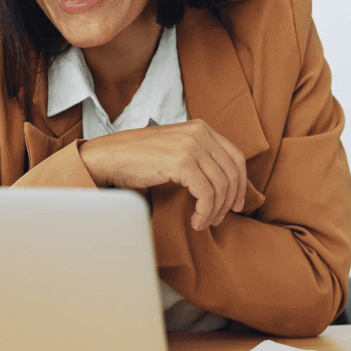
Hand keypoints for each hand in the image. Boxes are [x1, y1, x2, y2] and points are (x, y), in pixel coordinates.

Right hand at [78, 120, 247, 231]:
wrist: (109, 157)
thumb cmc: (137, 158)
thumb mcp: (174, 148)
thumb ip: (198, 156)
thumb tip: (223, 184)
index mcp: (201, 128)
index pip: (236, 158)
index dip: (241, 184)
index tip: (237, 204)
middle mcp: (199, 133)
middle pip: (232, 173)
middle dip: (229, 202)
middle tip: (218, 219)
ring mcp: (191, 146)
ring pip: (221, 186)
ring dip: (214, 211)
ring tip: (203, 222)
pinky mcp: (181, 162)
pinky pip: (206, 194)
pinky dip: (204, 212)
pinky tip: (195, 221)